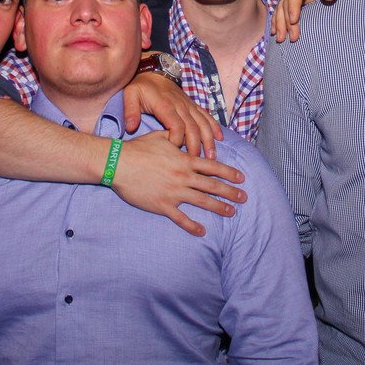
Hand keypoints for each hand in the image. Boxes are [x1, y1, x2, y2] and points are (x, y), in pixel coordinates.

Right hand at [113, 131, 246, 236]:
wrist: (119, 163)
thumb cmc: (138, 148)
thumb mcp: (160, 137)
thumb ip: (176, 137)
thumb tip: (183, 134)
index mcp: (185, 160)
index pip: (213, 167)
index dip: (229, 173)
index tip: (241, 178)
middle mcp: (183, 176)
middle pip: (213, 185)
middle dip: (231, 192)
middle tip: (244, 198)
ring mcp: (174, 192)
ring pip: (202, 201)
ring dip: (219, 207)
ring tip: (232, 212)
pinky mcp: (163, 205)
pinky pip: (181, 218)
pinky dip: (193, 226)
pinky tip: (203, 231)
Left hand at [124, 71, 221, 158]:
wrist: (152, 71)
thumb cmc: (140, 86)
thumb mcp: (130, 95)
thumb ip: (130, 111)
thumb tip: (130, 127)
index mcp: (165, 105)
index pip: (176, 126)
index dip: (177, 140)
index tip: (173, 153)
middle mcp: (181, 105)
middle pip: (193, 128)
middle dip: (196, 146)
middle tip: (197, 163)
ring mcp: (189, 105)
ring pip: (203, 123)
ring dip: (209, 140)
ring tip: (212, 156)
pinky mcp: (193, 104)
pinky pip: (207, 115)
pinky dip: (214, 127)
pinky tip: (220, 138)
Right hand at [272, 0, 363, 42]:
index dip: (293, 6)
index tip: (294, 21)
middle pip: (286, 0)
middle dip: (285, 19)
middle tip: (288, 37)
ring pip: (283, 5)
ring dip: (281, 22)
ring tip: (281, 38)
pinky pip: (285, 7)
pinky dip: (280, 18)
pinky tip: (277, 30)